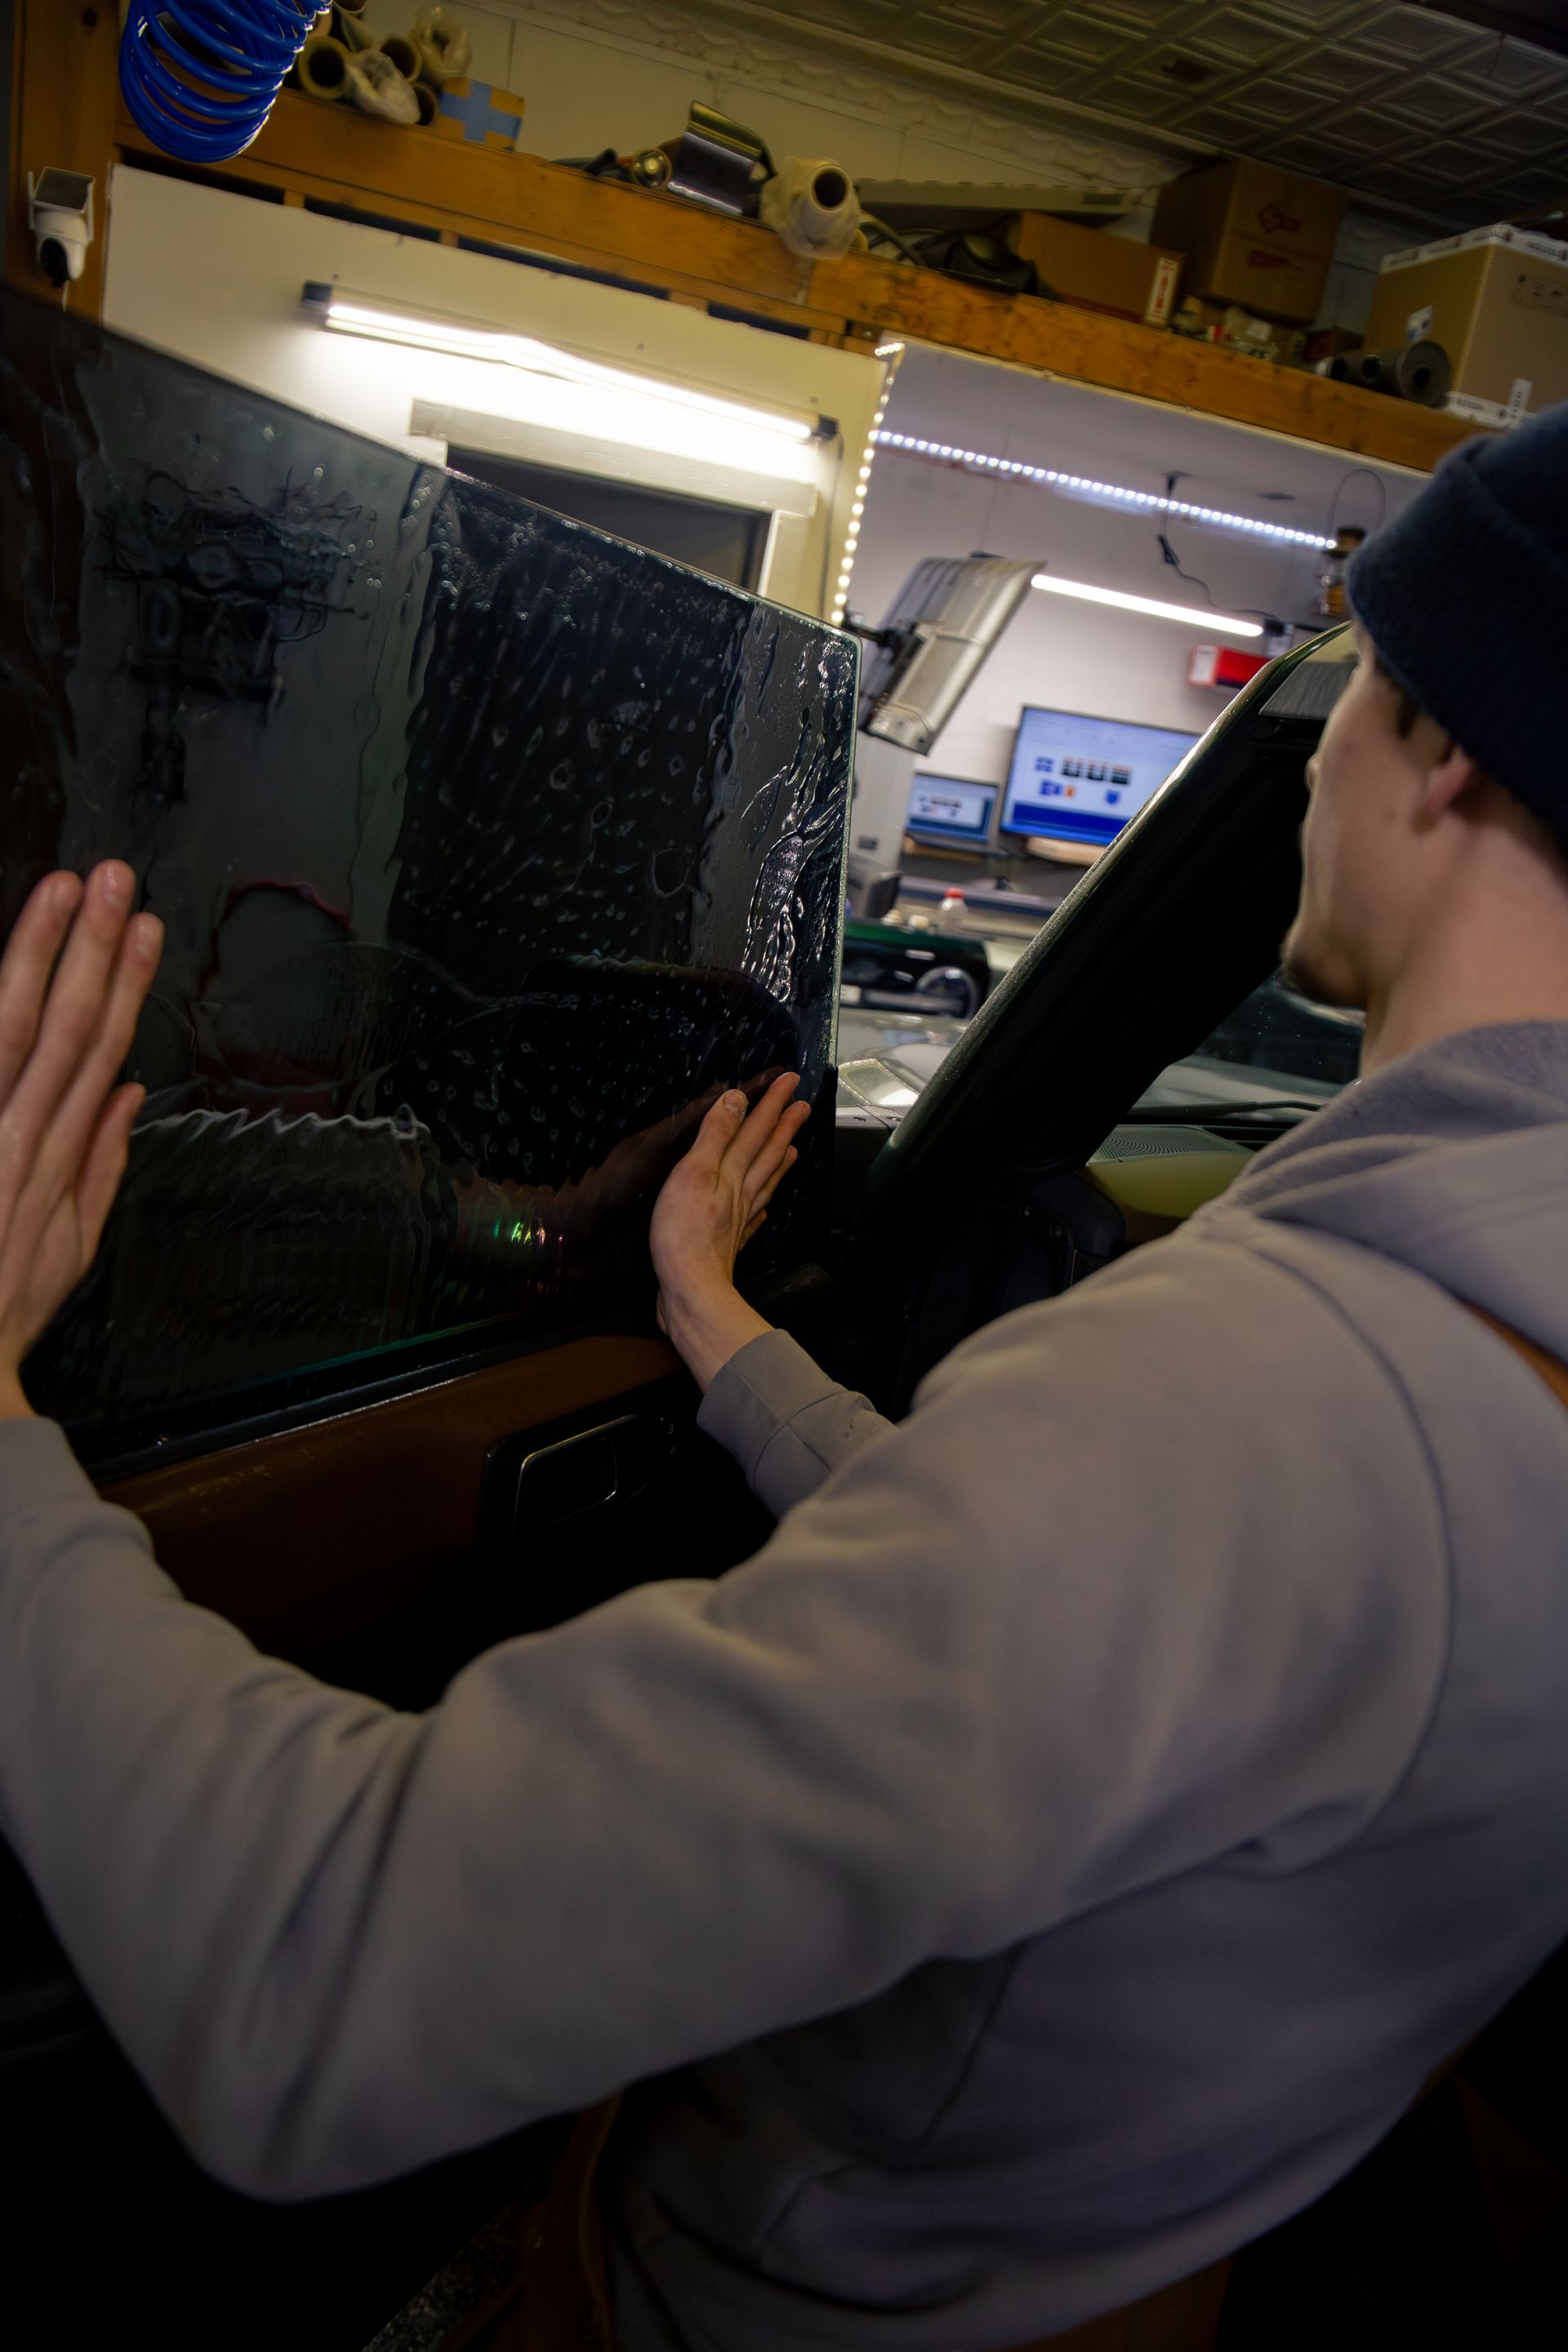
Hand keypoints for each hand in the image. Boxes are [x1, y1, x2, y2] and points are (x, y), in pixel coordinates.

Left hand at [0, 865, 163, 1418]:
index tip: (142, 928)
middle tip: (113, 881)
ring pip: (22, 1028)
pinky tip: (9, 968)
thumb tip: (124, 1097)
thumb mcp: (69, 1245)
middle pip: (71, 1023)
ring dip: (46, 954)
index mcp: (58, 1154)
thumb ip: (100, 1164)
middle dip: (95, 946)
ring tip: (68, 894)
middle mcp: (25, 1135)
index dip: (125, 982)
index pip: (102, 1047)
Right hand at [649, 1073, 810, 1390]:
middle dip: (784, 1126)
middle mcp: (742, 1192)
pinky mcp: (731, 1242)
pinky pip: (755, 1215)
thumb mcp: (693, 1173)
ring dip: (780, 1160)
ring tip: (794, 1147)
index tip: (791, 1080)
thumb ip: (715, 1136)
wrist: (692, 1290)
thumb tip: (738, 1099)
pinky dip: (763, 1203)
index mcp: (732, 1172)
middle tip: (802, 1105)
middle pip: (768, 1152)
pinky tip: (766, 1205)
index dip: (772, 1103)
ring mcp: (739, 1218)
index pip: (756, 1129)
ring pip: (765, 1181)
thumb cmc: (684, 1233)